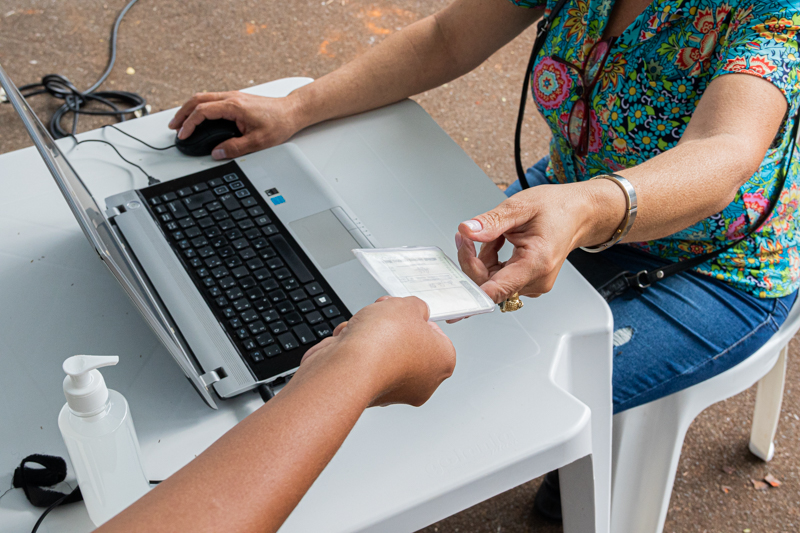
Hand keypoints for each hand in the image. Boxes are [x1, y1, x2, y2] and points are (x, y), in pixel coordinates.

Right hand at [168, 91, 301, 159]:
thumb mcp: (258, 142)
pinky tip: (198, 117)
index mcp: (234, 106)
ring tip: (181, 122)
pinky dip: (200, 107)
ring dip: (189, 109)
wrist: (292, 111)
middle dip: (182, 113)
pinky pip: (212, 99)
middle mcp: (231, 97)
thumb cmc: (279, 123)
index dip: (189, 124)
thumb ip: (235, 148)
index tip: (183, 135)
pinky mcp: (236, 99)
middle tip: (174, 127)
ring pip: (203, 97)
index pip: (203, 111)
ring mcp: (233, 96)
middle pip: (197, 99)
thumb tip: (216, 153)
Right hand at [298, 296, 455, 406]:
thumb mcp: (408, 306)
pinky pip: (364, 363)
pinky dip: (355, 349)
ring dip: (370, 335)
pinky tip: (350, 342)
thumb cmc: (383, 343)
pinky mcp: (368, 392)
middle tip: (383, 314)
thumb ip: (417, 306)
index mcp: (442, 363)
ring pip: (384, 353)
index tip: (406, 311)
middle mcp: (422, 382)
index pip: (437, 335)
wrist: (347, 367)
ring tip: (363, 329)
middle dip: (392, 326)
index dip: (418, 318)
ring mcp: (395, 391)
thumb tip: (414, 311)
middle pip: (409, 344)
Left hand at [455, 181, 624, 302]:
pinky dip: (491, 261)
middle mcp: (536, 280)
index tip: (454, 292)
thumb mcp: (521, 206)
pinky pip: (499, 279)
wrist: (578, 213)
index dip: (473, 293)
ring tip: (494, 233)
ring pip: (491, 282)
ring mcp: (533, 284)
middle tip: (466, 235)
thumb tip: (467, 231)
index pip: (498, 290)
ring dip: (483, 258)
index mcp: (537, 262)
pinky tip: (498, 242)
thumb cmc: (557, 208)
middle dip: (472, 260)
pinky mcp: (528, 282)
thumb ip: (492, 221)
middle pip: (489, 285)